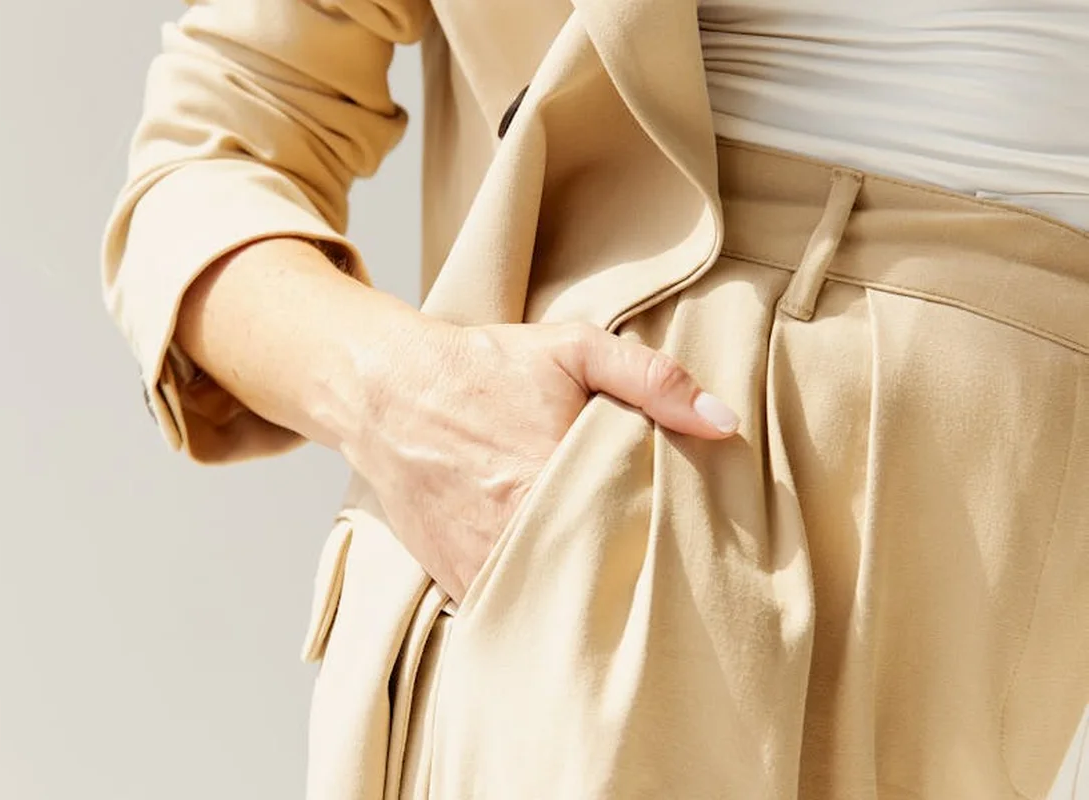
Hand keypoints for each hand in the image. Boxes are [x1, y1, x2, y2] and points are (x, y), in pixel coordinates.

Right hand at [339, 320, 739, 603]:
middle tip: (651, 565)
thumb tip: (723, 424)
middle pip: (600, 575)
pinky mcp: (456, 577)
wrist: (387, 390)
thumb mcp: (575, 349)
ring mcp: (485, 560)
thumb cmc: (484, 366)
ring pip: (554, 603)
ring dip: (582, 597)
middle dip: (627, 573)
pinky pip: (508, 610)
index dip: (666, 539)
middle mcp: (520, 528)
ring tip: (609, 586)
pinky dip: (535, 606)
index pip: (638, 531)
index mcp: (557, 474)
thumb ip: (654, 380)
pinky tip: (558, 593)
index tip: (686, 537)